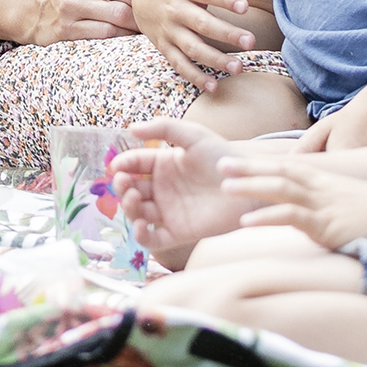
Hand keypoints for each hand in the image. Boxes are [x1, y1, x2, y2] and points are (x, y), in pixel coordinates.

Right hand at [29, 0, 151, 46]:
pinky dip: (124, 36)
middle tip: (158, 14)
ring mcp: (73, 5)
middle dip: (148, 5)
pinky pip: (107, 33)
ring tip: (146, 27)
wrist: (37, 9)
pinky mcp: (68, 28)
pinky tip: (129, 36)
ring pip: (121, 14)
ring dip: (139, 24)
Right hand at [108, 117, 249, 268]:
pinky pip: (154, 239)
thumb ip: (163, 127)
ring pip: (137, 214)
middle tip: (124, 184)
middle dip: (122, 187)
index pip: (134, 164)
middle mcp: (162, 189)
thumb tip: (130, 128)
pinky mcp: (179, 232)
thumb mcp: (193, 135)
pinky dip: (142, 236)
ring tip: (134, 199)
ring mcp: (169, 211)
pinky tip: (141, 226)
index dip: (122, 165)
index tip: (117, 166)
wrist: (249, 186)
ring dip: (129, 208)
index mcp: (163, 165)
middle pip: (131, 190)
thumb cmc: (223, 158)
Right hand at [132, 0, 263, 86]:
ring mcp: (168, 30)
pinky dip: (195, 76)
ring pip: (192, 48)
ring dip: (215, 59)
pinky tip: (214, 86)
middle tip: (250, 41)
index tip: (245, 6)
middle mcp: (175, 9)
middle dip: (226, 33)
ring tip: (239, 68)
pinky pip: (179, 65)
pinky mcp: (164, 47)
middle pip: (202, 23)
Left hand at [220, 149, 366, 251]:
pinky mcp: (327, 224)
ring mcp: (323, 205)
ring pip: (280, 190)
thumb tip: (309, 214)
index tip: (235, 162)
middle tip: (219, 166)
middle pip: (277, 173)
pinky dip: (267, 217)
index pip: (285, 167)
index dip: (259, 164)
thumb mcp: (348, 202)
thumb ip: (326, 203)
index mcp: (324, 181)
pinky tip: (246, 222)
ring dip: (251, 188)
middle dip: (248, 170)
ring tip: (225, 189)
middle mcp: (320, 188)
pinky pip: (292, 217)